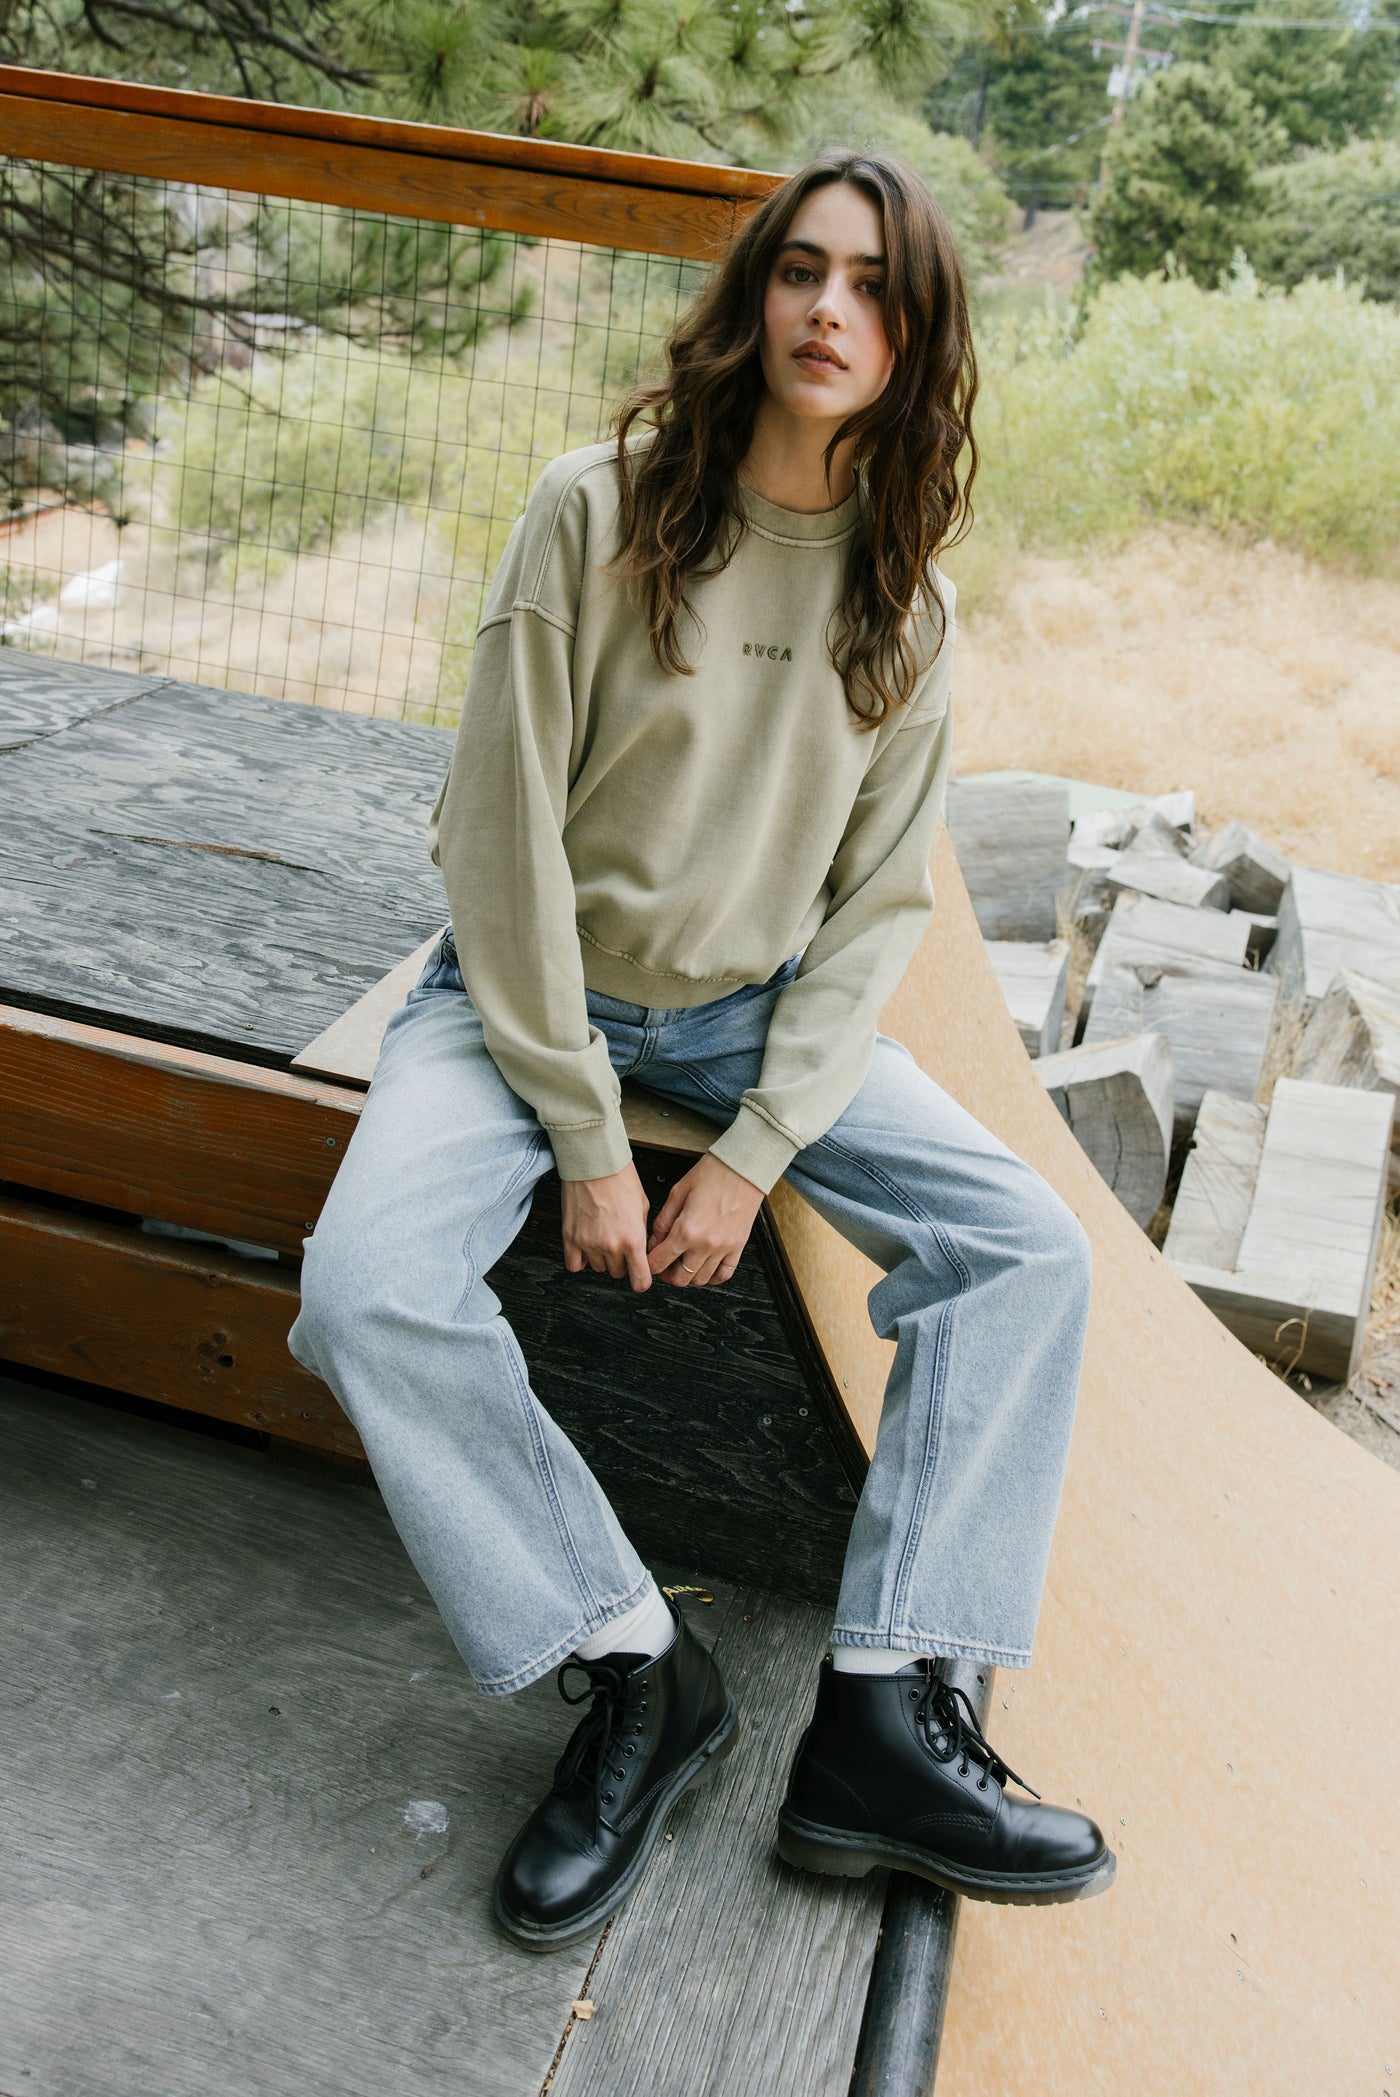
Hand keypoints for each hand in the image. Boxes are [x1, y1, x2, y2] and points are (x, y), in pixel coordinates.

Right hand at [561, 1161, 653, 1291]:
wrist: (594, 1162)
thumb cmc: (620, 1178)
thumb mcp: (643, 1207)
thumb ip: (642, 1233)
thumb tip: (641, 1250)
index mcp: (633, 1239)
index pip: (640, 1281)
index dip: (642, 1280)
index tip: (641, 1277)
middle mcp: (611, 1246)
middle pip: (618, 1274)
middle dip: (622, 1263)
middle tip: (621, 1246)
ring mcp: (588, 1244)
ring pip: (598, 1269)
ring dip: (602, 1259)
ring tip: (603, 1238)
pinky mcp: (570, 1238)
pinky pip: (574, 1265)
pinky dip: (581, 1260)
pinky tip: (586, 1247)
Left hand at [646, 1152, 763, 1287]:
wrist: (744, 1168)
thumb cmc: (713, 1173)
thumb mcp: (678, 1193)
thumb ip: (663, 1222)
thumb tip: (654, 1241)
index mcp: (687, 1230)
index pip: (660, 1262)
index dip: (649, 1264)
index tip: (648, 1261)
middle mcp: (706, 1244)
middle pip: (680, 1278)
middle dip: (667, 1275)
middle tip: (664, 1264)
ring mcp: (724, 1248)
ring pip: (700, 1280)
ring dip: (688, 1276)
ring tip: (683, 1263)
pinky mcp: (738, 1247)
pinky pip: (724, 1274)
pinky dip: (712, 1277)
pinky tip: (704, 1267)